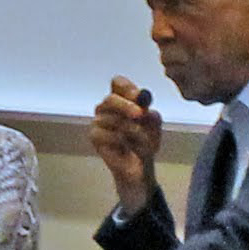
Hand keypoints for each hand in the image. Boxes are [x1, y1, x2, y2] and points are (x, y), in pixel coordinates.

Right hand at [87, 77, 163, 214]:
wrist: (139, 166)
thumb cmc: (145, 142)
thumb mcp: (154, 127)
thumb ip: (151, 115)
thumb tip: (145, 109)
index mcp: (122, 98)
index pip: (118, 82)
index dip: (127, 87)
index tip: (138, 95)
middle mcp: (107, 106)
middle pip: (110, 98)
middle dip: (126, 106)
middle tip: (140, 114)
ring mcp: (98, 120)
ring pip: (112, 119)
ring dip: (132, 131)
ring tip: (142, 142)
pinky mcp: (94, 136)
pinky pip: (107, 134)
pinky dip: (121, 141)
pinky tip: (127, 148)